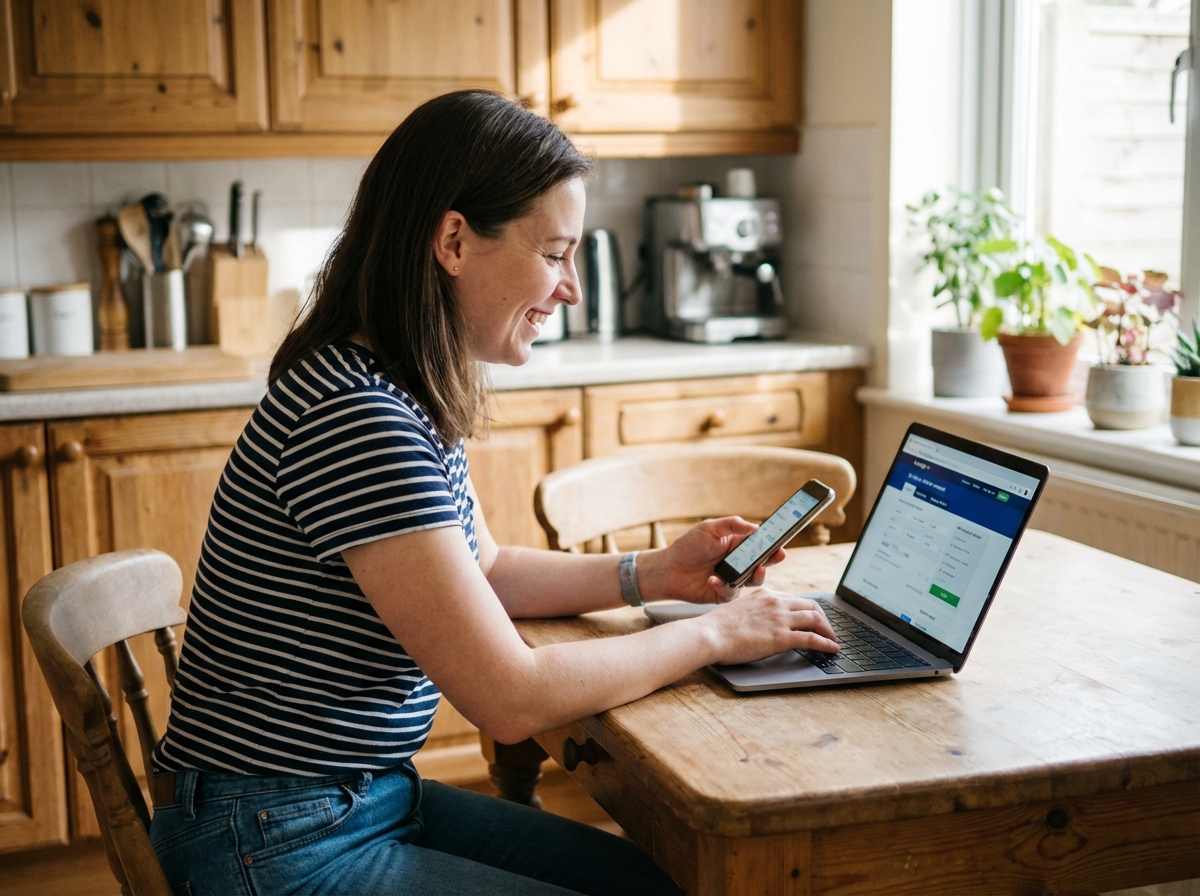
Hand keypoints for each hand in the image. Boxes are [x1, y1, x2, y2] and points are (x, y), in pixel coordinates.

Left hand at [638, 517, 784, 604]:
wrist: (667, 569)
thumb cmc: (687, 546)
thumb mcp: (709, 528)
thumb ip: (732, 525)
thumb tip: (756, 527)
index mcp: (737, 546)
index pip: (760, 545)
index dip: (773, 545)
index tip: (782, 543)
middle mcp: (738, 564)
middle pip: (762, 563)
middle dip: (771, 561)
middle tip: (776, 557)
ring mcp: (732, 580)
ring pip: (752, 581)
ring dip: (756, 576)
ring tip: (755, 570)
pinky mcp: (722, 595)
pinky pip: (732, 594)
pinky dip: (725, 588)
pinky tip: (712, 580)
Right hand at [698, 590, 838, 663]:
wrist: (709, 634)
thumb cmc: (717, 627)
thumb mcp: (739, 611)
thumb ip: (755, 613)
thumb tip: (761, 624)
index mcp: (766, 595)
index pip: (796, 600)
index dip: (809, 611)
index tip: (813, 620)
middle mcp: (776, 603)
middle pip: (812, 606)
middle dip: (824, 619)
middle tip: (828, 631)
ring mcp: (780, 619)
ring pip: (816, 620)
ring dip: (829, 632)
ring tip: (833, 641)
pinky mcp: (781, 637)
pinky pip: (812, 639)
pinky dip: (827, 644)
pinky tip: (833, 650)